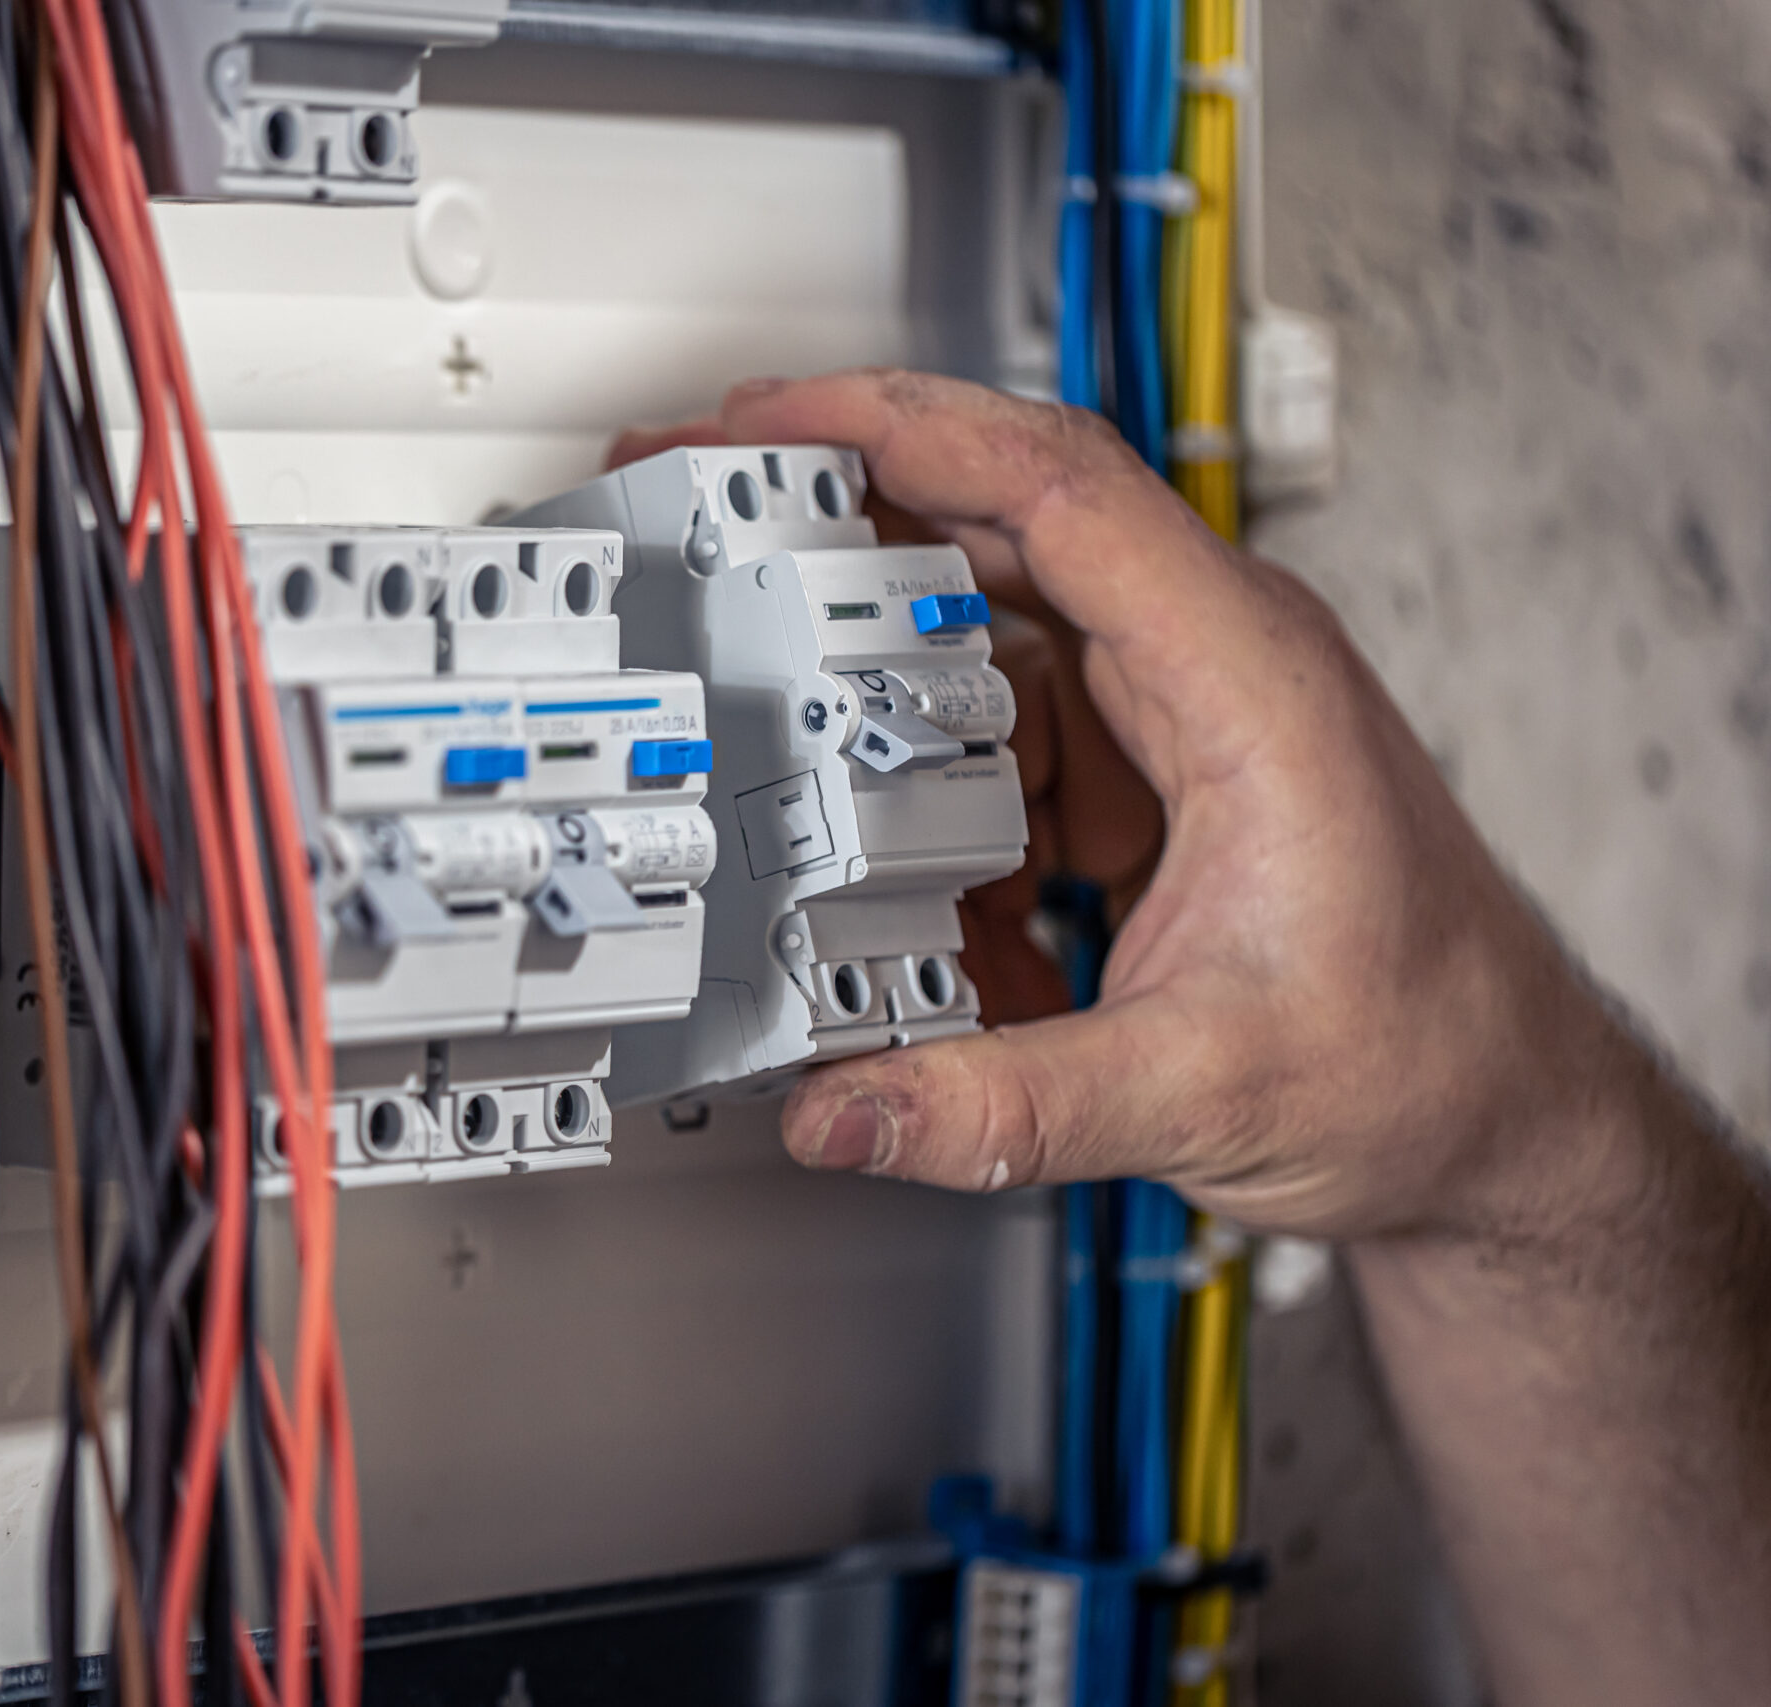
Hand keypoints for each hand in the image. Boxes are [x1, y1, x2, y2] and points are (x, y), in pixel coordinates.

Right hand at [664, 371, 1658, 1244]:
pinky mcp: (1144, 780)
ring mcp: (1172, 718)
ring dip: (876, 693)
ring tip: (783, 752)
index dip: (898, 429)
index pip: (1054, 485)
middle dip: (838, 515)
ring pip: (980, 648)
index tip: (768, 419)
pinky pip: (999, 747)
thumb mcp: (1201, 1089)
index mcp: (1246, 678)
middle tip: (704, 509)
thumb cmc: (1431, 1063)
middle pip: (994, 529)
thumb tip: (845, 1108)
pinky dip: (931, 803)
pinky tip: (907, 890)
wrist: (1507, 1123)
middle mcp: (1208, 666)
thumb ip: (1003, 1104)